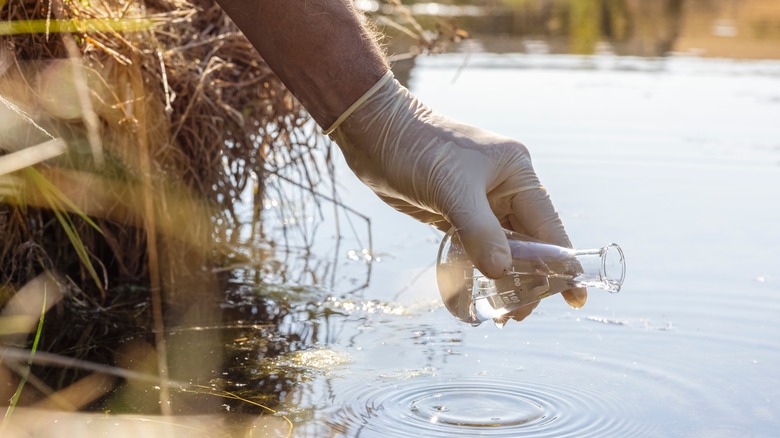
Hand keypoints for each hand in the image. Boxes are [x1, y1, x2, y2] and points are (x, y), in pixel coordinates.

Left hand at [328, 73, 586, 314]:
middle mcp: (504, 188)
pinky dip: (478, 269)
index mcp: (516, 173)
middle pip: (528, 243)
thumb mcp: (451, 189)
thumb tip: (502, 272)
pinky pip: (476, 247)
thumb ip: (479, 231)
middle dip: (527, 279)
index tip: (573, 298)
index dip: (561, 264)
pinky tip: (477, 293)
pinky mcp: (455, 213)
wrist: (373, 132)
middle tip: (515, 315)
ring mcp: (480, 202)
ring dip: (502, 279)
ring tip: (499, 314)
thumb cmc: (415, 149)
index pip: (548, 226)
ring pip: (502, 248)